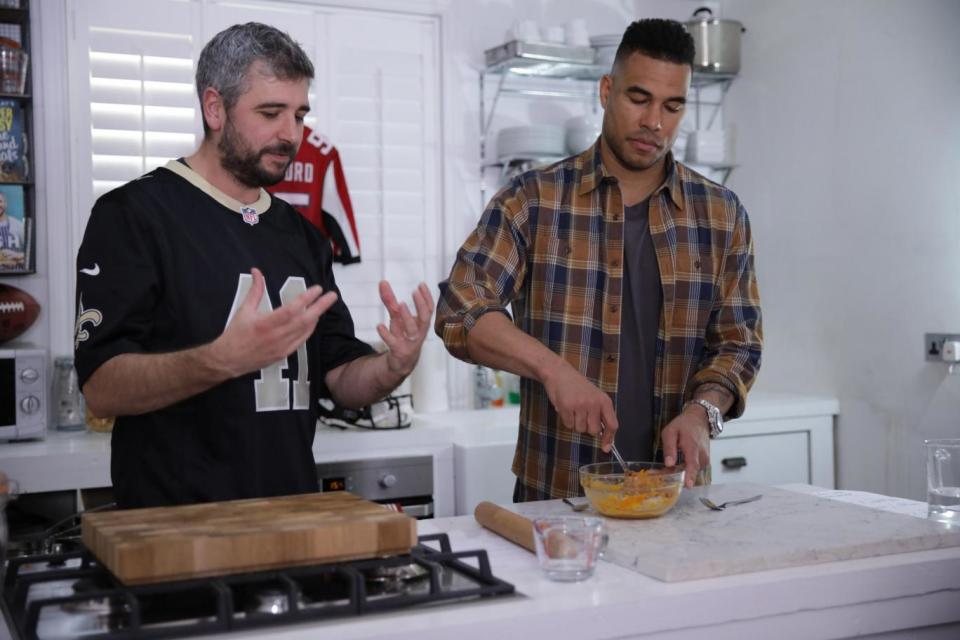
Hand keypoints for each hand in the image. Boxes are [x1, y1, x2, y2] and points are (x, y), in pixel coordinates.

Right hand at [211, 268, 338, 375]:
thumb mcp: (244, 310)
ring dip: (316, 317)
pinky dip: (309, 329)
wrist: (229, 360)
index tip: (317, 289)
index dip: (307, 298)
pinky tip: (313, 320)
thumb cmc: (235, 333)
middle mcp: (276, 336)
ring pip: (306, 330)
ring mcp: (282, 347)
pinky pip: (301, 340)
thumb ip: (255, 290)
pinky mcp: (283, 354)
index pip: (292, 309)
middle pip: (305, 320)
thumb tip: (257, 271)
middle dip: (321, 307)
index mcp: (266, 323)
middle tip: (332, 296)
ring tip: (324, 304)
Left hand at [377, 281, 434, 376]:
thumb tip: (383, 282)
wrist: (401, 362)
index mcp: (421, 323)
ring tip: (400, 304)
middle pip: (424, 319)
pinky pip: (394, 343)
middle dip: (421, 305)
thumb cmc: (402, 335)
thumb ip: (390, 300)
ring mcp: (410, 342)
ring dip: (407, 317)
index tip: (421, 284)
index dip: (426, 297)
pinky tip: (379, 326)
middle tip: (414, 292)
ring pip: (412, 331)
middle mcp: (419, 332)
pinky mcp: (399, 350)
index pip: (429, 309)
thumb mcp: (396, 316)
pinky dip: (386, 334)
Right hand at [543, 362, 617, 450]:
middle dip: (587, 427)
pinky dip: (566, 420)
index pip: (612, 424)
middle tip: (582, 416)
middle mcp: (594, 403)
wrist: (560, 373)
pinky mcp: (567, 407)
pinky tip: (566, 408)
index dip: (609, 438)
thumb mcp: (595, 397)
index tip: (605, 448)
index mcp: (604, 401)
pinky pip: (568, 425)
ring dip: (575, 423)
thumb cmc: (578, 387)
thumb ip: (601, 415)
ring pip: (580, 429)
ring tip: (573, 409)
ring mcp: (580, 405)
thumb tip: (605, 439)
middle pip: (594, 431)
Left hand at [660, 405, 710, 487]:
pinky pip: (691, 469)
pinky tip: (669, 469)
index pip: (693, 464)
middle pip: (688, 472)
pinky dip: (680, 471)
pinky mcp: (704, 462)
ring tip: (658, 472)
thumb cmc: (684, 425)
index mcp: (692, 447)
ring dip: (675, 474)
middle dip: (672, 477)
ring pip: (689, 472)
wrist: (700, 420)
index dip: (690, 476)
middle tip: (654, 476)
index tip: (687, 485)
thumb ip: (669, 448)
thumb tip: (669, 464)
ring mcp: (704, 460)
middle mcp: (701, 456)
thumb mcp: (670, 432)